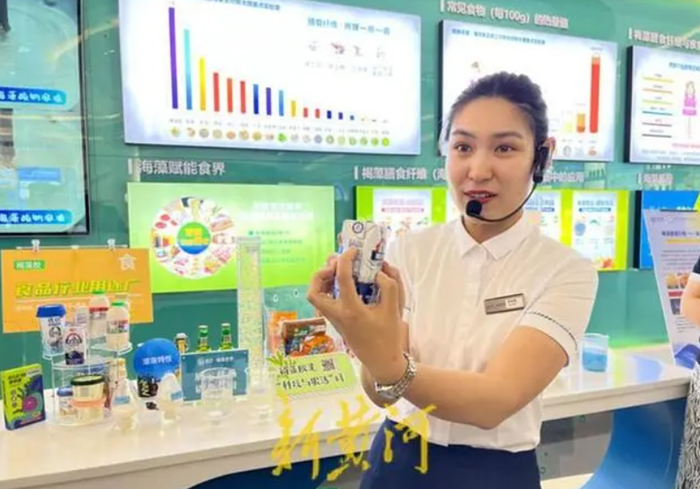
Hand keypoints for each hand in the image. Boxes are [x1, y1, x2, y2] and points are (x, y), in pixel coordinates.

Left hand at [307, 248, 405, 383]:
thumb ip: (389, 286)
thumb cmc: (389, 336)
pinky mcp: (335, 321)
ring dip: (322, 279)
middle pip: (314, 290)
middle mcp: (338, 315)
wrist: (381, 360)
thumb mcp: (395, 309)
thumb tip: (378, 272)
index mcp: (352, 311)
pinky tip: (343, 282)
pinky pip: (323, 300)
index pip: (342, 279)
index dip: (346, 260)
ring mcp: (333, 319)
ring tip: (338, 270)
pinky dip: (327, 287)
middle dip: (322, 272)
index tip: (354, 250)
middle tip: (337, 264)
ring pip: (315, 296)